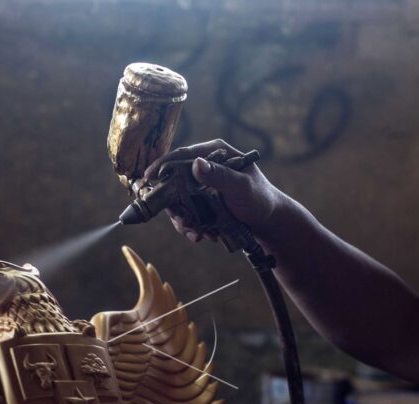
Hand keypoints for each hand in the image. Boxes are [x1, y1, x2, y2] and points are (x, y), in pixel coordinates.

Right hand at [143, 140, 286, 242]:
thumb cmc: (261, 200)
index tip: (148, 178)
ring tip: (199, 235)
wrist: (270, 222)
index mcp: (215, 152)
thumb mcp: (241, 187)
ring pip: (180, 201)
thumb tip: (196, 165)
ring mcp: (203, 185)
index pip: (182, 155)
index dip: (162, 166)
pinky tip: (205, 235)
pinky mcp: (203, 202)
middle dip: (176, 206)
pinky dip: (193, 226)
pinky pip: (189, 213)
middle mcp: (206, 166)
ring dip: (185, 221)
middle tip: (184, 223)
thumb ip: (220, 176)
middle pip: (175, 182)